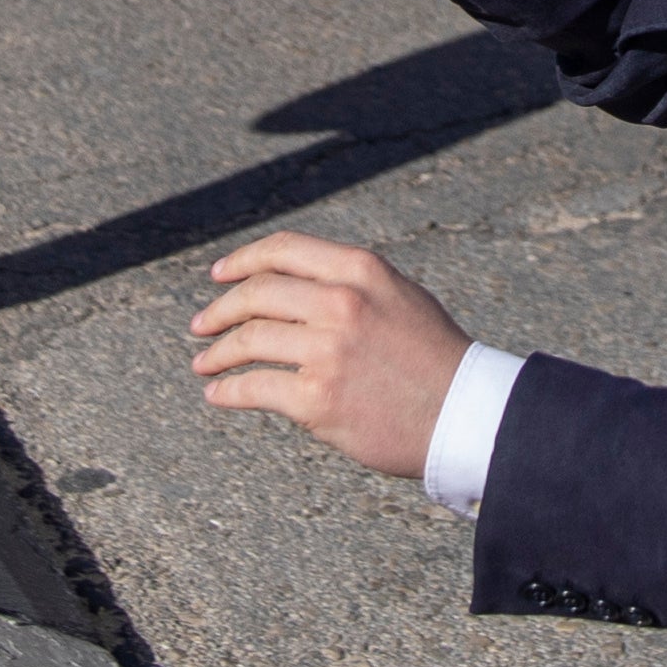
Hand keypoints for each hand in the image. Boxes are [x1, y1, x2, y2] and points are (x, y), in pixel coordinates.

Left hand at [191, 235, 472, 479]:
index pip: (282, 251)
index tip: (218, 277)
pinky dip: (228, 392)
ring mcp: (327, 351)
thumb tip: (288, 284)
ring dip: (217, 353)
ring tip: (204, 364)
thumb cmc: (433, 359)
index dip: (241, 261)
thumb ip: (348, 283)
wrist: (465, 415)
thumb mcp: (398, 296)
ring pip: (248, 341)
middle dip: (218, 311)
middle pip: (256, 294)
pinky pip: (254, 388)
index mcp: (360, 270)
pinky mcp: (317, 399)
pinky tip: (219, 396)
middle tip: (200, 326)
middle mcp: (341, 302)